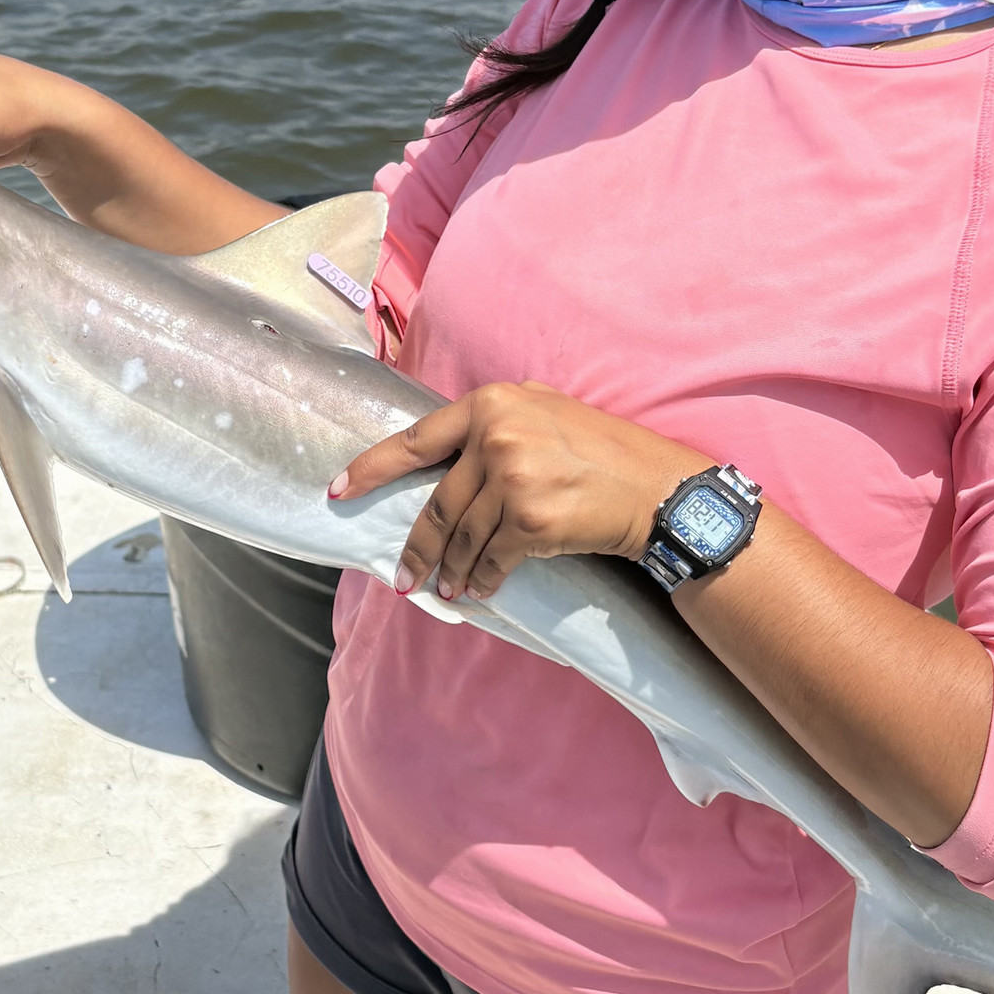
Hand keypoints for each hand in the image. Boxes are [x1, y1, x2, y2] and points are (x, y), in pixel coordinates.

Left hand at [329, 381, 704, 600]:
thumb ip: (496, 423)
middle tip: (402, 577)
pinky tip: (479, 590)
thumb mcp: (545, 411)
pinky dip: (481, 579)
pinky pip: (491, 558)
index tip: (338, 490)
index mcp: (492, 403)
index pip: (416, 439)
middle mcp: (497, 435)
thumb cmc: (604, 452)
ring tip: (446, 590)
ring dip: (451, 570)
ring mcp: (512, 477)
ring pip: (462, 536)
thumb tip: (450, 452)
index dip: (371, 468)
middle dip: (417, 548)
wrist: (655, 488)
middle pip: (438, 503)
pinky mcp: (530, 518)